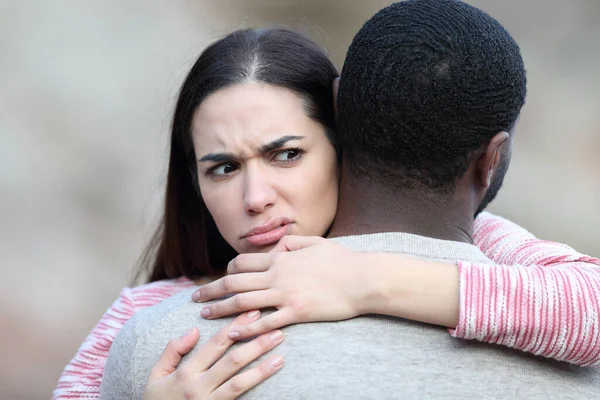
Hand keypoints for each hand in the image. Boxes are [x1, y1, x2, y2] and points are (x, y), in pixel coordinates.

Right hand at [142, 311, 283, 399]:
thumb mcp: (156, 376)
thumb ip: (172, 351)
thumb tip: (194, 330)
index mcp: (186, 373)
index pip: (216, 344)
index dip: (236, 327)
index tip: (253, 313)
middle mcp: (199, 387)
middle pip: (232, 361)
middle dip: (255, 343)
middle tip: (276, 329)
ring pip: (239, 382)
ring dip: (261, 368)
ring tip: (280, 356)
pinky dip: (254, 389)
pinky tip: (269, 381)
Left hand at [191, 236, 366, 339]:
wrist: (362, 278)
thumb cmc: (341, 260)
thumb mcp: (315, 242)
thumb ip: (292, 243)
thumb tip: (278, 247)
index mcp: (280, 258)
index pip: (243, 262)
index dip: (227, 270)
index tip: (219, 278)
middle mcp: (277, 275)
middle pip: (235, 282)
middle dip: (212, 289)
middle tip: (195, 297)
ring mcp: (285, 294)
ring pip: (243, 301)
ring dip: (220, 308)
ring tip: (205, 313)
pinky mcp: (296, 312)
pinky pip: (266, 322)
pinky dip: (246, 327)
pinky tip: (232, 332)